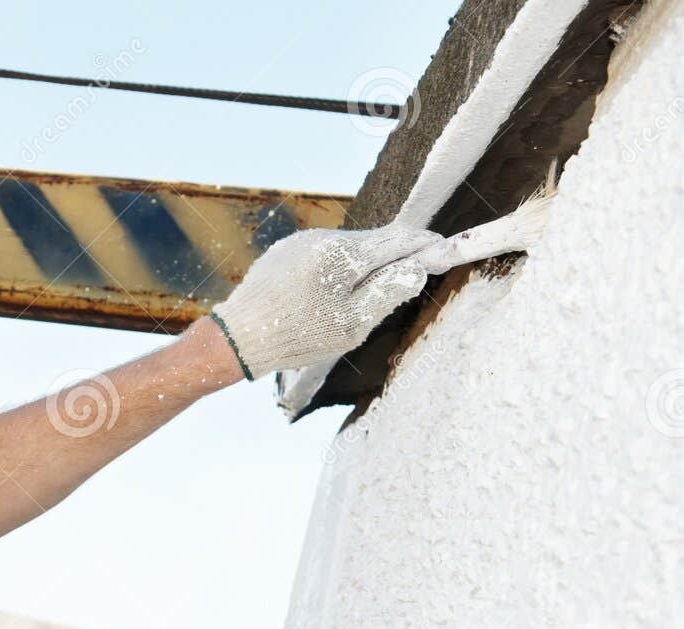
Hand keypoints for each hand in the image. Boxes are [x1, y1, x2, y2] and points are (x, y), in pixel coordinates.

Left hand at [209, 224, 438, 378]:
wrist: (238, 337)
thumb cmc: (296, 336)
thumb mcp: (352, 324)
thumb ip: (388, 293)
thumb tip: (417, 268)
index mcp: (343, 254)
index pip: (399, 238)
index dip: (426, 245)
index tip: (445, 251)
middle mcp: (323, 237)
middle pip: (375, 242)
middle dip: (394, 260)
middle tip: (407, 283)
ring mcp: (302, 241)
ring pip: (349, 249)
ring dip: (362, 268)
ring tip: (352, 304)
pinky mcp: (286, 250)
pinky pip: (323, 255)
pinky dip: (336, 271)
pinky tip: (324, 298)